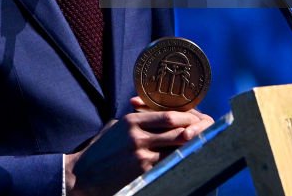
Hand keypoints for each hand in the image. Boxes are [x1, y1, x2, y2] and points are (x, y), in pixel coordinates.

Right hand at [65, 100, 214, 195]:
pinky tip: (188, 158)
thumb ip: (137, 121)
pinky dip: (179, 160)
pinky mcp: (142, 171)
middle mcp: (137, 135)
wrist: (83, 175)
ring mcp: (141, 154)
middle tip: (209, 129)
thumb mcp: (116, 128)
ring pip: (176, 147)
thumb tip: (162, 119)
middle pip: (177, 129)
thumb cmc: (100, 150)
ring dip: (191, 145)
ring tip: (203, 143)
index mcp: (131, 120)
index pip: (168, 115)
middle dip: (196, 129)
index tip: (197, 119)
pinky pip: (168, 163)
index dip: (188, 117)